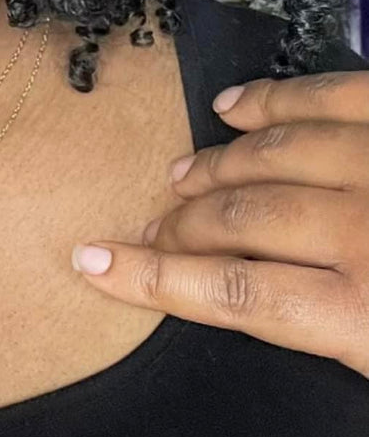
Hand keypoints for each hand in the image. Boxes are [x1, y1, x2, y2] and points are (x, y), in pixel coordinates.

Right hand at [71, 71, 368, 379]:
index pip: (235, 295)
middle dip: (181, 225)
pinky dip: (273, 98)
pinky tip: (233, 106)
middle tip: (151, 230)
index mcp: (366, 314)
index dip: (155, 280)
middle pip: (240, 218)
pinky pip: (327, 96)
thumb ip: (334, 340)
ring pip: (272, 153)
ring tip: (180, 175)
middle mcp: (363, 230)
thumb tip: (251, 309)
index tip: (94, 265)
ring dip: (214, 163)